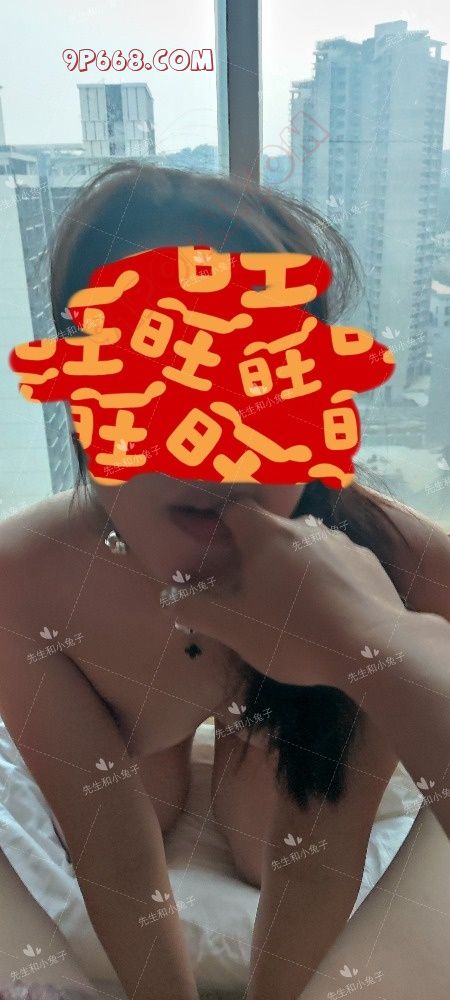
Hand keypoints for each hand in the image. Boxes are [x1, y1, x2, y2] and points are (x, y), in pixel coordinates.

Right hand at [163, 499, 406, 689]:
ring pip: (306, 543)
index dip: (220, 522)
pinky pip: (337, 561)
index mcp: (268, 535)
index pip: (236, 509)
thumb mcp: (235, 629)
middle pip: (271, 528)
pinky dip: (325, 576)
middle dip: (256, 550)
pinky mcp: (367, 562)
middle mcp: (305, 528)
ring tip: (288, 600)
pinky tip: (326, 606)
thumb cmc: (296, 635)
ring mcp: (341, 542)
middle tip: (247, 583)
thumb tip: (171, 597)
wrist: (373, 648)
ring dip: (292, 562)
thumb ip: (197, 609)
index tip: (213, 542)